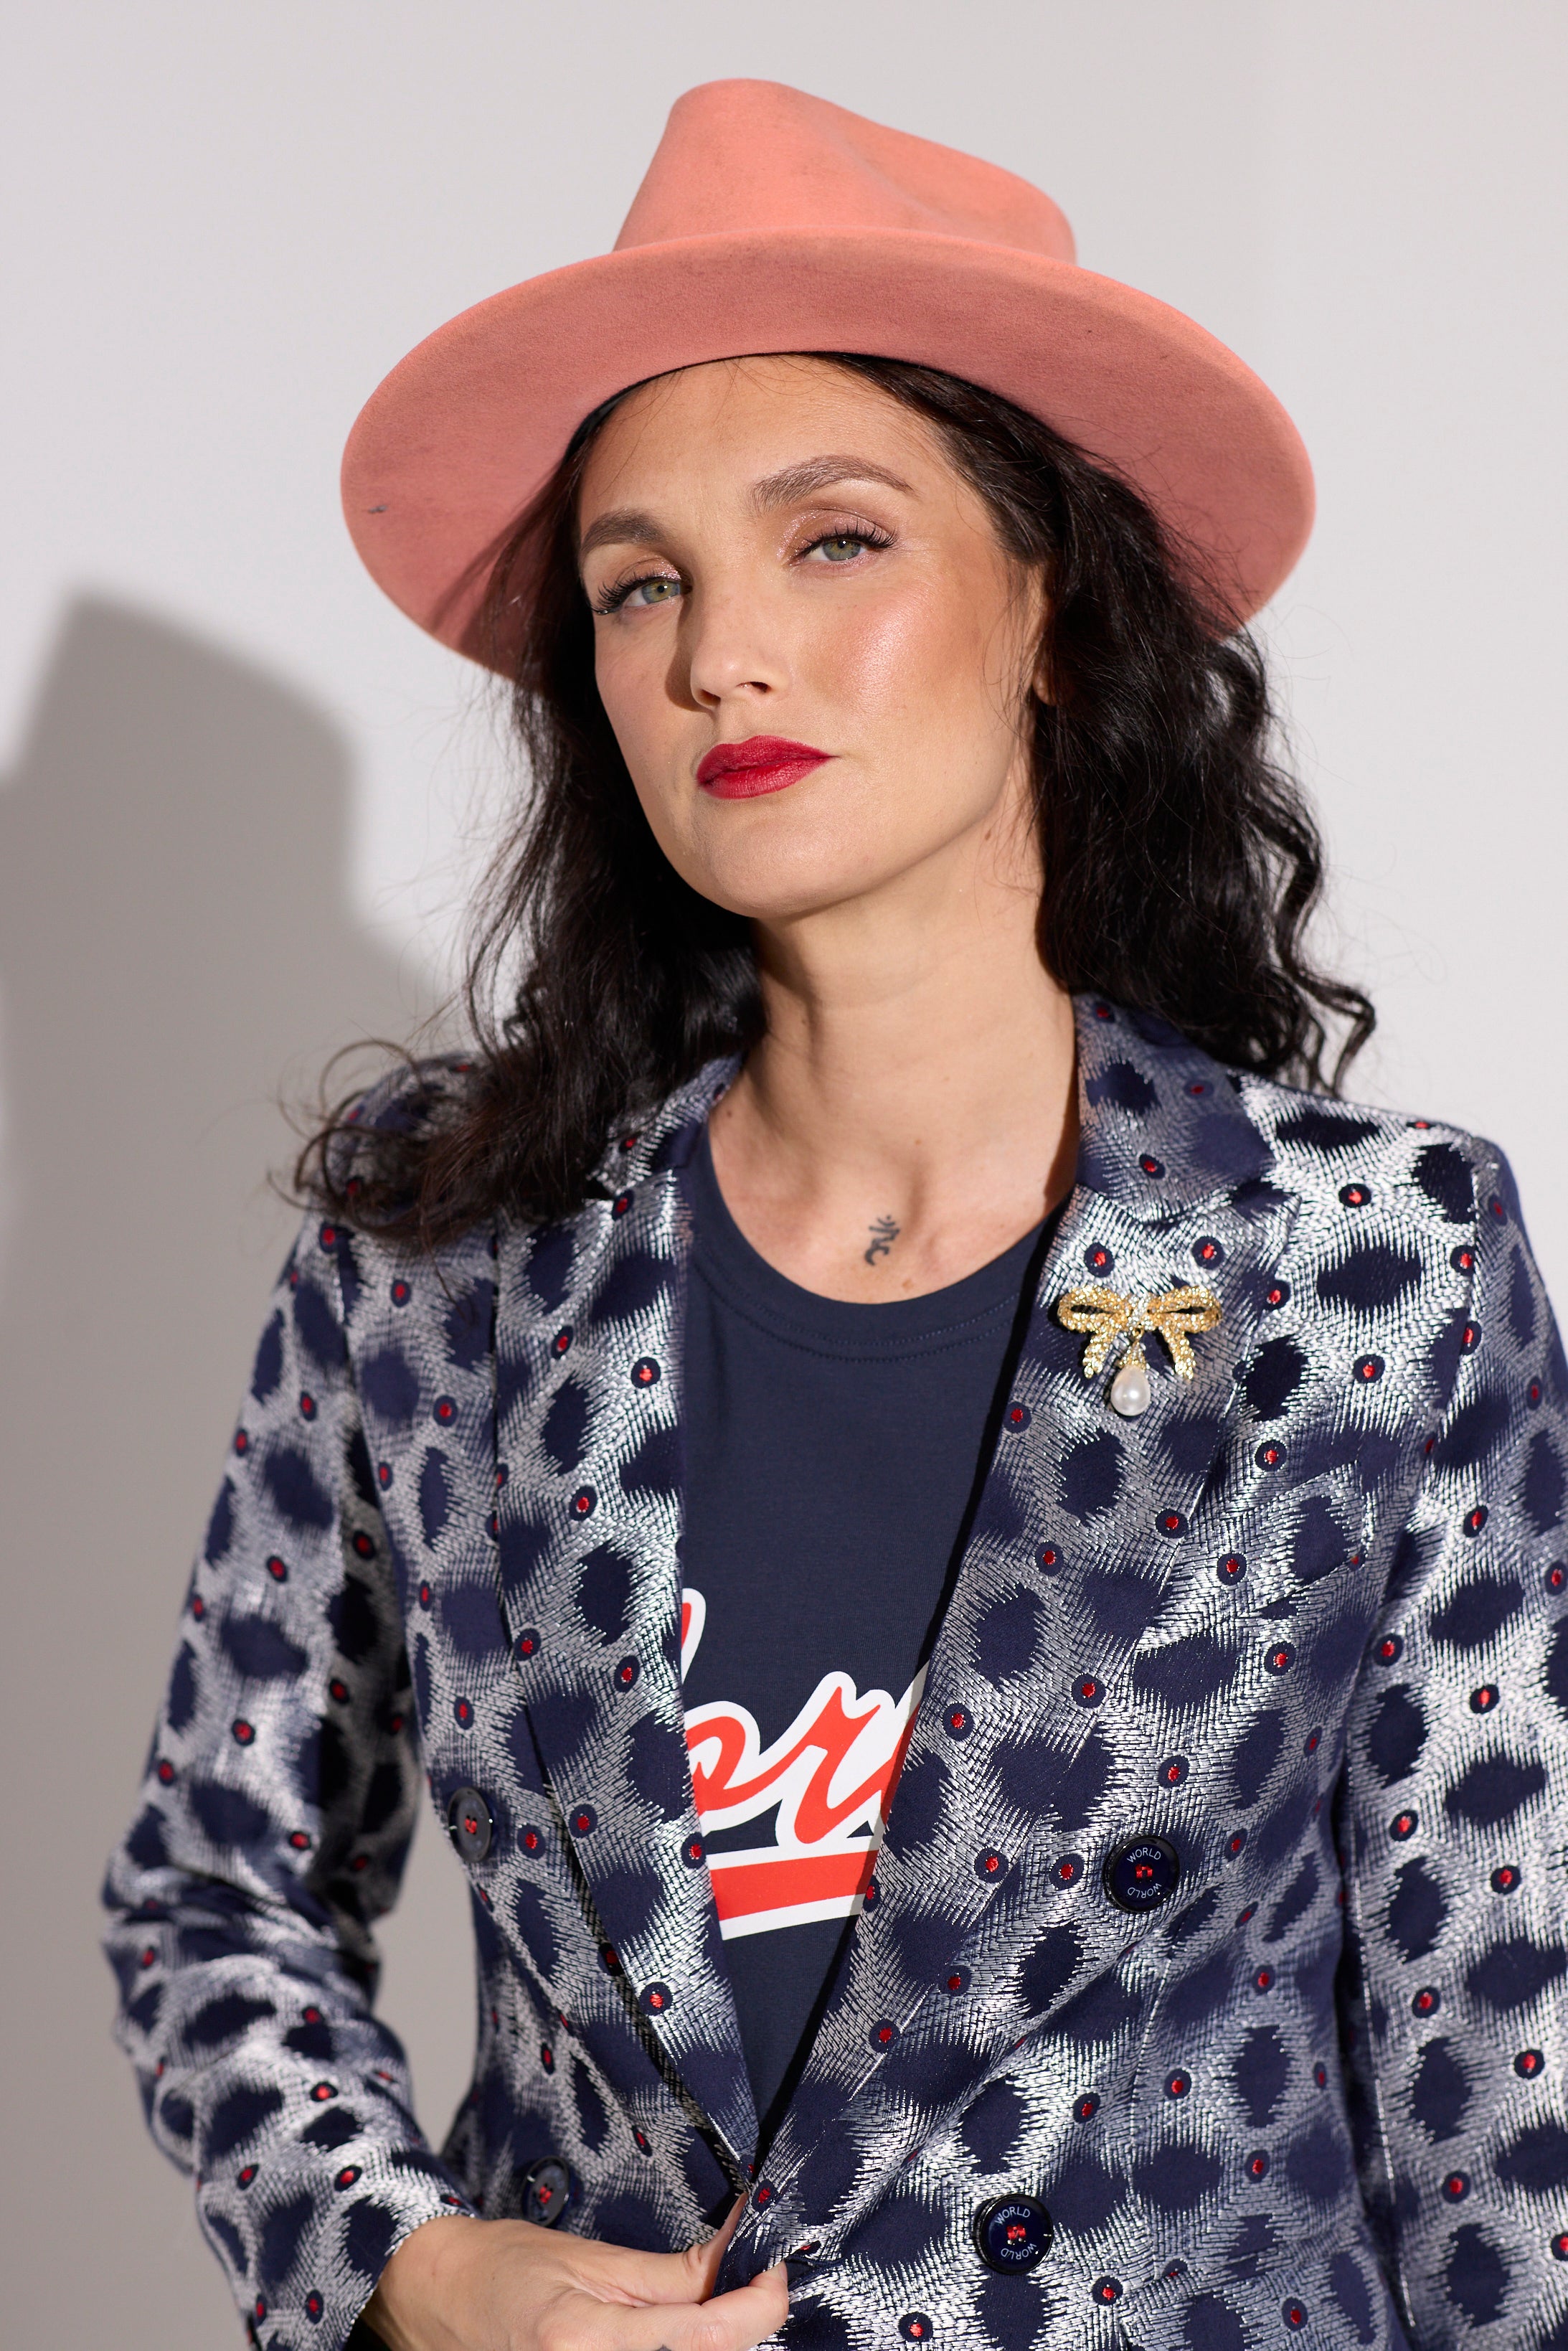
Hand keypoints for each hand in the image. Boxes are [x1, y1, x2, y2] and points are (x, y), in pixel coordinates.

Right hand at [362, 2197, 788, 2350]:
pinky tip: (676, 2340)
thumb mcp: (593, 2258)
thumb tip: (744, 2254)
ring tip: (705, 2317)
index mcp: (587, 2339)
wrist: (437, 2302)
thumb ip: (675, 2273)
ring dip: (708, 2347)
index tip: (773, 2275)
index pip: (708, 2337)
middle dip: (736, 2332)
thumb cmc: (506, 2270)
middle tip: (744, 2293)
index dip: (759, 2306)